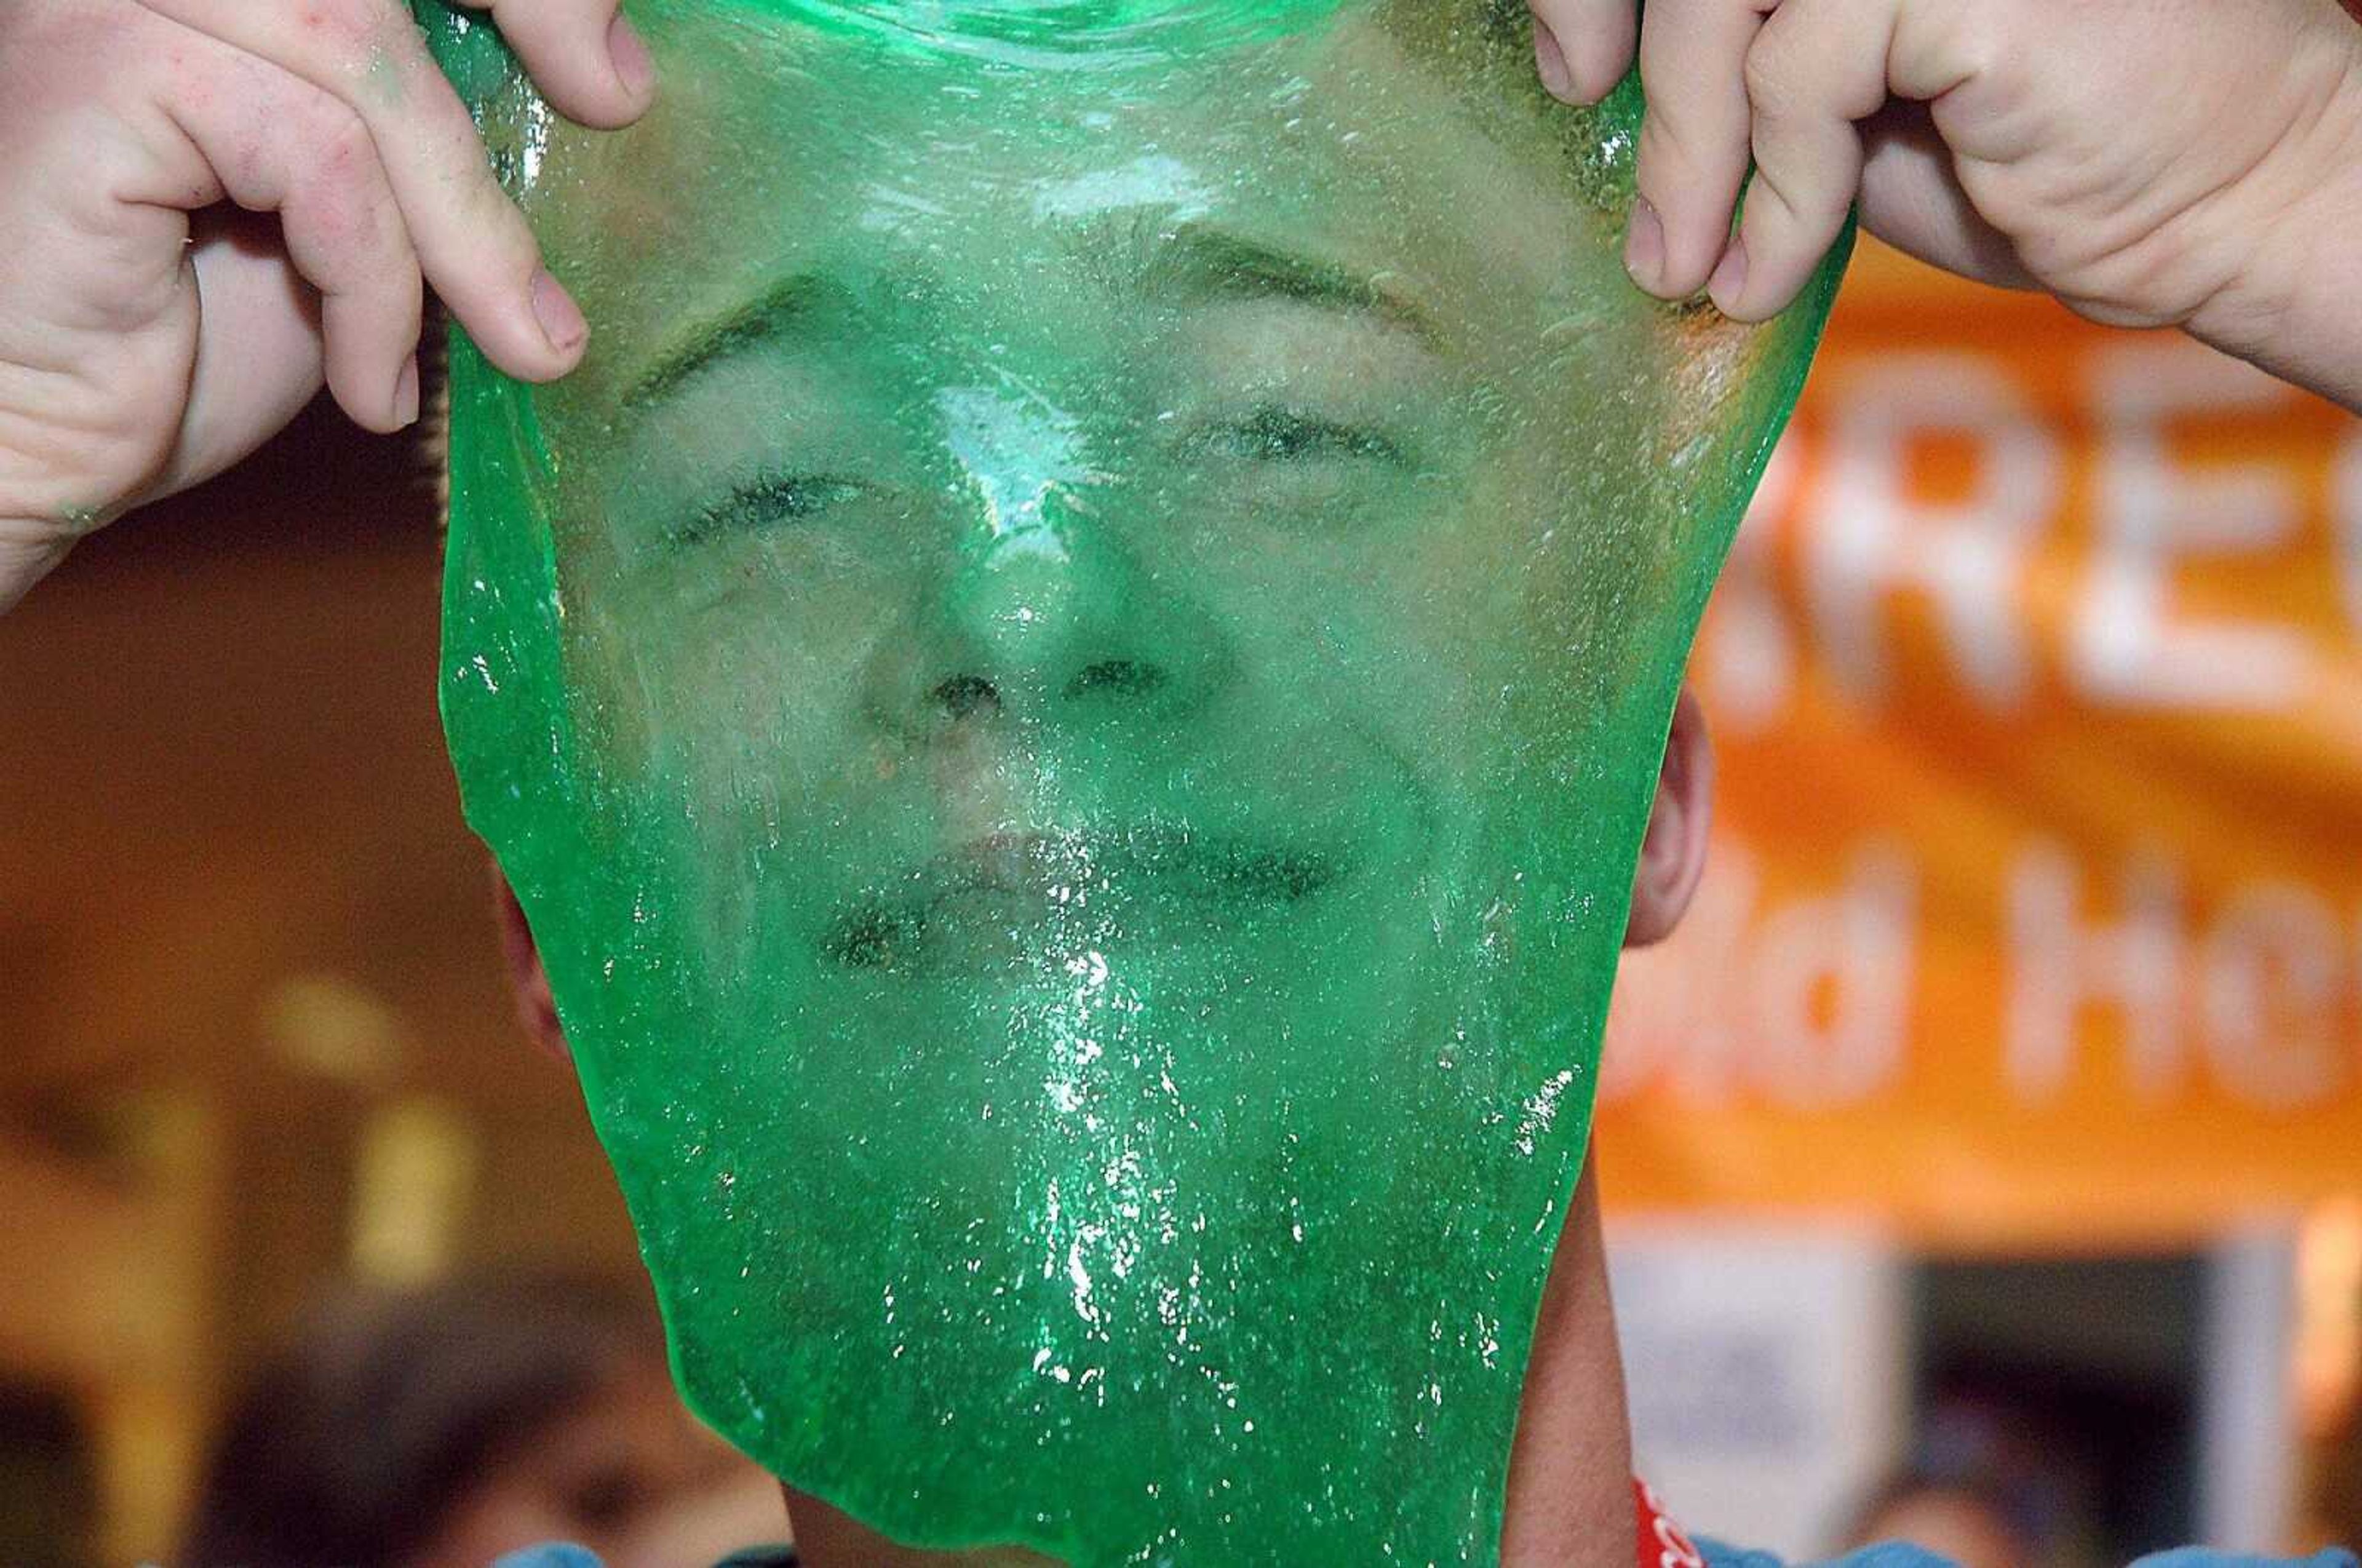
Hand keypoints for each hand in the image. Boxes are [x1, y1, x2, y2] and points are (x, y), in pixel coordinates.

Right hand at [0, 0, 656, 610]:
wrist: (47, 443)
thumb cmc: (187, 339)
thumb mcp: (357, 224)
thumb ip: (435, 145)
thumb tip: (603, 91)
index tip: (617, 76)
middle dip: (535, 15)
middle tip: (615, 109)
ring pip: (371, 65)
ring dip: (464, 224)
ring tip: (512, 342)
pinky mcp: (106, 69)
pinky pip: (318, 157)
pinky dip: (373, 285)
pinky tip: (369, 382)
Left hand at [1527, 0, 2361, 408]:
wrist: (2218, 204)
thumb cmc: (2038, 161)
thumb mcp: (1852, 110)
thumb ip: (1749, 74)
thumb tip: (1607, 84)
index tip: (1573, 68)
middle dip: (1626, 51)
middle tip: (1607, 160)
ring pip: (1719, 1)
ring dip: (1686, 153)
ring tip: (1684, 272)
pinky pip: (1795, 78)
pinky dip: (1774, 193)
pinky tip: (1769, 275)